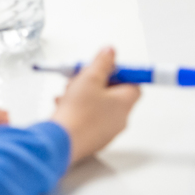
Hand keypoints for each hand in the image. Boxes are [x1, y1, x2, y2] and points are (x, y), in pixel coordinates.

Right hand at [50, 48, 140, 164]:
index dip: (120, 72)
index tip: (108, 66)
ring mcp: (106, 132)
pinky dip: (79, 109)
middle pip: (114, 93)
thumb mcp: (90, 77)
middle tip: (85, 76)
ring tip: (70, 90)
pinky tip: (64, 105)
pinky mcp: (92, 139)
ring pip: (99, 105)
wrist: (61, 141)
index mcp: (124, 104)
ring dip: (85, 94)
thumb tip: (110, 53)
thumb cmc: (78, 113)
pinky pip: (89, 118)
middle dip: (97, 81)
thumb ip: (102, 62)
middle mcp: (119, 120)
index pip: (134, 84)